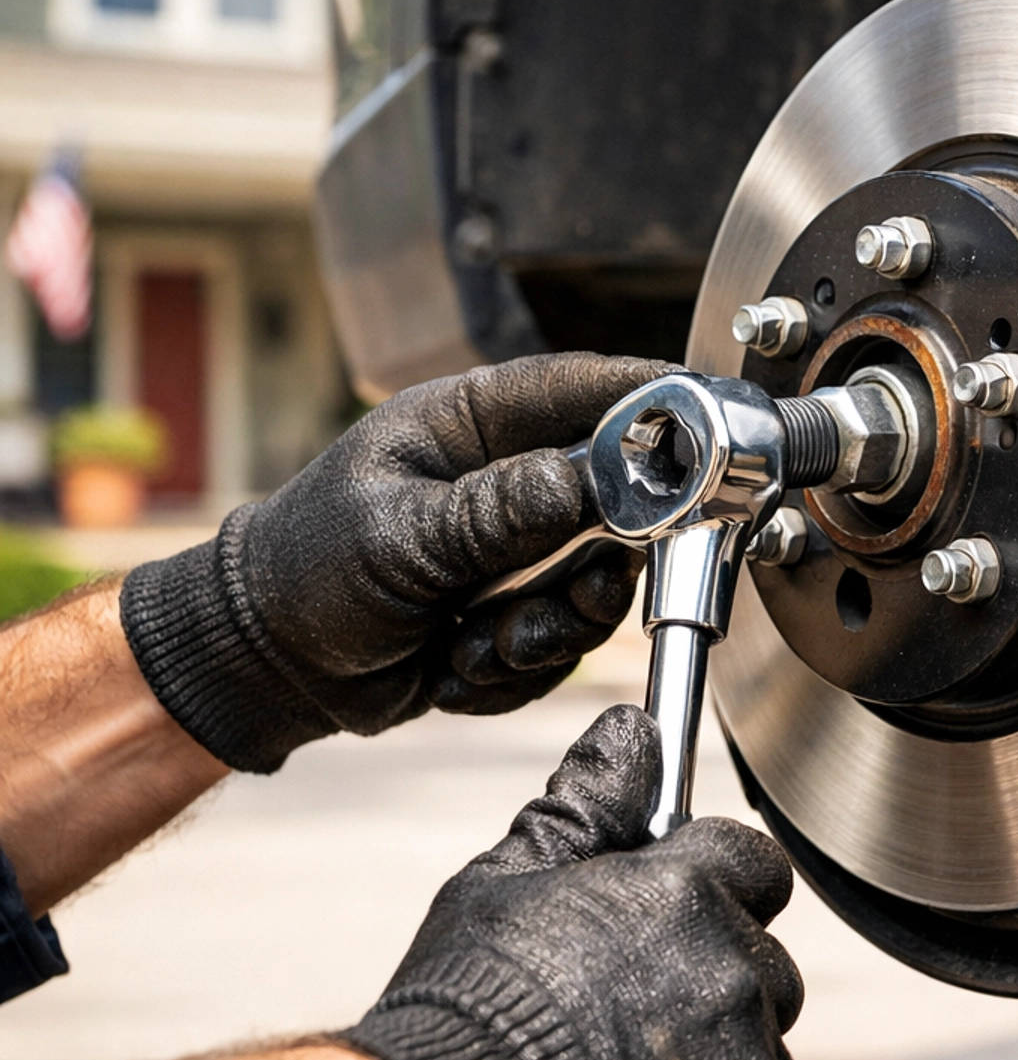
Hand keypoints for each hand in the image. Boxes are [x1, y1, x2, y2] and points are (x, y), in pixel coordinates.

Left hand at [118, 352, 668, 771]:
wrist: (269, 666)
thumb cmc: (304, 574)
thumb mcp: (396, 538)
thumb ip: (495, 512)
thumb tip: (587, 479)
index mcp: (468, 427)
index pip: (579, 389)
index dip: (649, 396)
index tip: (706, 412)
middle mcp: (504, 482)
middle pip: (615, 498)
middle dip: (601, 557)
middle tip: (589, 580)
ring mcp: (515, 552)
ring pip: (596, 588)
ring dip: (546, 629)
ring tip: (480, 643)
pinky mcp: (517, 616)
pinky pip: (561, 649)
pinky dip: (512, 670)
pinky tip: (453, 666)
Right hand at [341, 704, 801, 1059]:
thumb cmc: (458, 1020)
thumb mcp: (500, 887)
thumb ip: (583, 805)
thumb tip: (632, 730)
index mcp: (684, 896)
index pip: (755, 863)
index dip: (716, 886)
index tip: (671, 917)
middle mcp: (732, 981)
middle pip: (764, 968)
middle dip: (712, 988)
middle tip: (622, 1027)